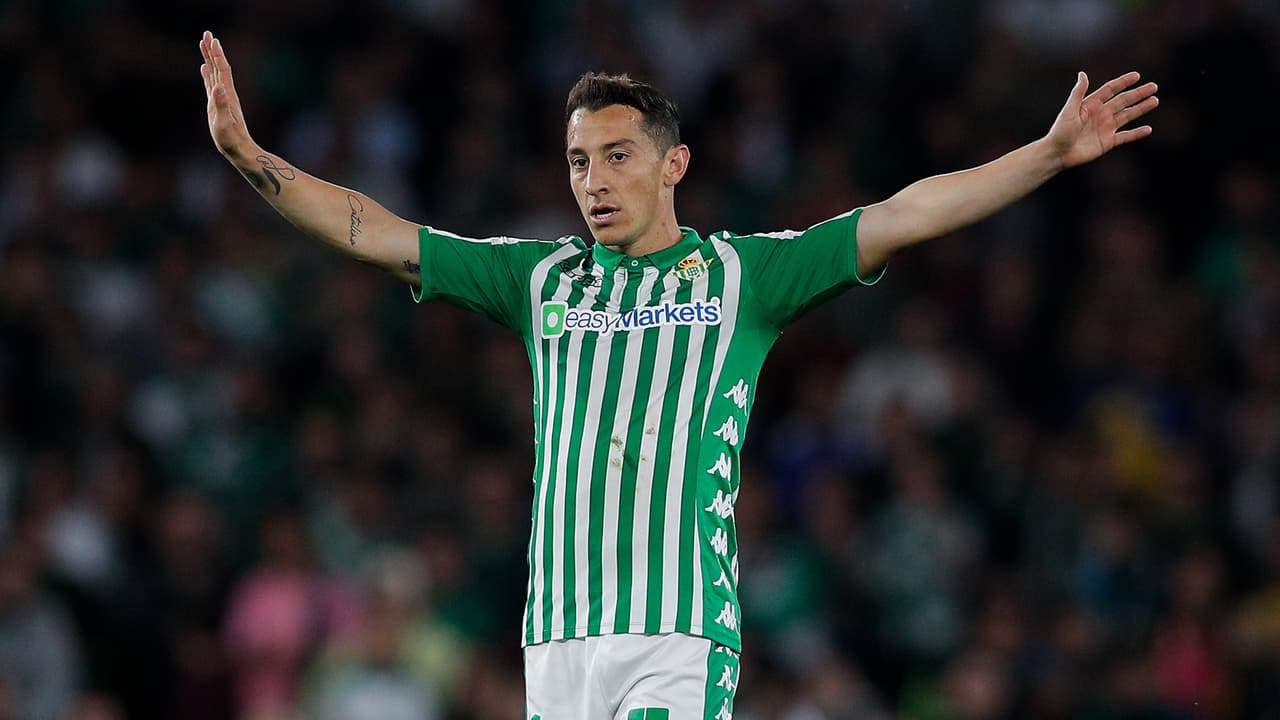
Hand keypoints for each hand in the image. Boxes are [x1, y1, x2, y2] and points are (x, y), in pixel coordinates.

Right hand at [199, 31, 255, 159]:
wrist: (239, 150)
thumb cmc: (231, 139)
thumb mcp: (223, 122)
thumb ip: (220, 105)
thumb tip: (217, 88)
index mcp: (226, 95)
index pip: (222, 70)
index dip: (217, 54)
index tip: (212, 39)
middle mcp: (225, 94)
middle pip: (219, 67)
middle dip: (212, 50)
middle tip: (207, 34)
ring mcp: (222, 98)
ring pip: (215, 73)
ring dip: (210, 58)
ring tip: (205, 45)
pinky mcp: (218, 105)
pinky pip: (212, 84)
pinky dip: (208, 74)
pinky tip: (205, 69)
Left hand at [1045, 71, 1157, 168]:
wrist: (1057, 153)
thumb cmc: (1060, 131)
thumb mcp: (1069, 110)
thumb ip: (1078, 93)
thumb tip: (1083, 74)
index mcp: (1091, 104)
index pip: (1111, 90)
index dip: (1123, 82)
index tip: (1137, 76)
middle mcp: (1101, 114)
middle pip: (1123, 101)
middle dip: (1138, 94)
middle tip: (1153, 86)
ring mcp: (1105, 128)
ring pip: (1128, 115)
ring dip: (1141, 108)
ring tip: (1155, 101)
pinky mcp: (1108, 142)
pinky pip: (1126, 136)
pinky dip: (1137, 133)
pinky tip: (1148, 129)